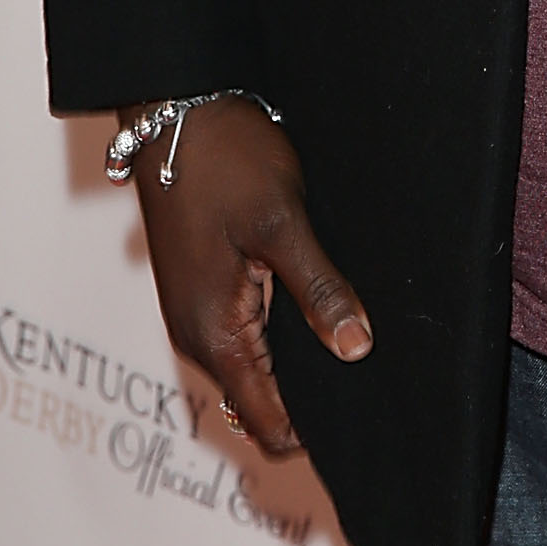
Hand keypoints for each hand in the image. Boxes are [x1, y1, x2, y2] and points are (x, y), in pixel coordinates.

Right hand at [120, 94, 371, 456]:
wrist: (175, 111)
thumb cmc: (224, 159)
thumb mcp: (283, 221)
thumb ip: (319, 290)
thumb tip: (356, 349)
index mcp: (214, 334)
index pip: (267, 424)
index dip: (315, 434)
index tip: (365, 418)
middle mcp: (197, 337)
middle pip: (261, 404)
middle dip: (311, 401)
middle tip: (371, 373)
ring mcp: (195, 315)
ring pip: (253, 371)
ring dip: (295, 366)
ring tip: (351, 339)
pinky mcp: (200, 290)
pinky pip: (243, 338)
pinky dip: (278, 339)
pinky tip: (314, 311)